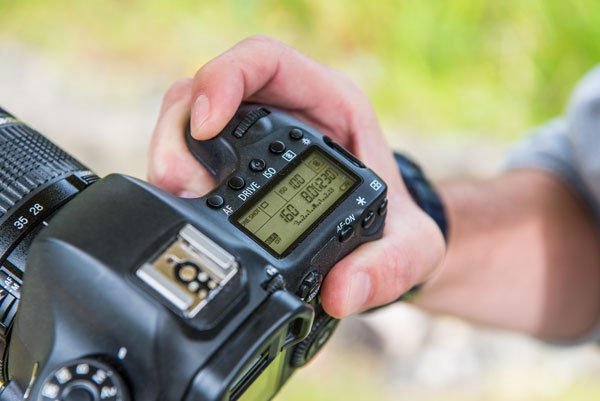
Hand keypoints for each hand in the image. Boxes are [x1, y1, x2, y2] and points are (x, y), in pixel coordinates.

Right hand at [148, 35, 444, 316]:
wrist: (384, 237)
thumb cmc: (397, 224)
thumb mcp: (410, 246)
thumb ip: (388, 267)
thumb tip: (343, 292)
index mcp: (328, 103)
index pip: (264, 61)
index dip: (225, 78)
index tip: (206, 126)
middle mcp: (284, 112)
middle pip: (208, 90)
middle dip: (180, 133)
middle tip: (181, 188)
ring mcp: (253, 138)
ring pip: (188, 122)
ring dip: (171, 157)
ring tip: (179, 202)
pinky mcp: (233, 167)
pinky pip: (190, 158)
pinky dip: (177, 183)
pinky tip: (184, 212)